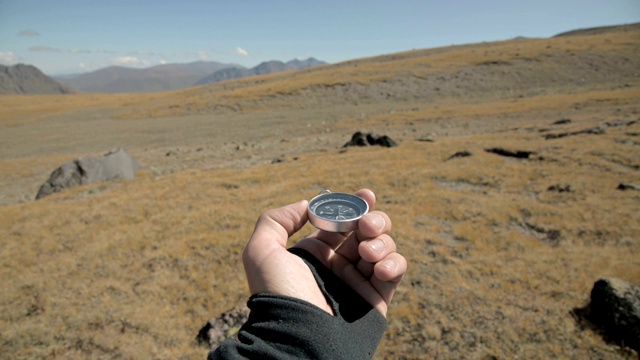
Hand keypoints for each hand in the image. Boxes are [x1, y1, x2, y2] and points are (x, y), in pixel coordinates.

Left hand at [242, 189, 406, 316]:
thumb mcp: (261, 252)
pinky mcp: (376, 299)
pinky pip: (395, 271)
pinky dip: (393, 263)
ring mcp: (358, 281)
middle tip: (366, 224)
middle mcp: (338, 265)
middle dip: (373, 220)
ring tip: (367, 252)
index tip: (365, 195)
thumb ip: (276, 220)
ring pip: (384, 247)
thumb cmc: (278, 294)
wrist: (298, 338)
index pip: (341, 222)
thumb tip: (306, 205)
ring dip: (381, 241)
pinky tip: (379, 268)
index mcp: (315, 253)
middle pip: (367, 230)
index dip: (354, 206)